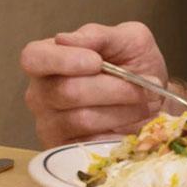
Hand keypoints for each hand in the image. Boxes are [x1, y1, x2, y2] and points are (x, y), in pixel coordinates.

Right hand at [20, 21, 170, 146]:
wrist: (153, 101)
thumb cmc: (135, 65)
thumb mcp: (127, 39)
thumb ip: (98, 36)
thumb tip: (64, 38)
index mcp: (47, 58)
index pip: (34, 58)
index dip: (62, 60)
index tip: (97, 61)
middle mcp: (40, 92)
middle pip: (65, 91)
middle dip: (112, 88)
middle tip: (145, 84)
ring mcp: (49, 125)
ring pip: (82, 119)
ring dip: (122, 110)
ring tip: (144, 102)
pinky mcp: (65, 151)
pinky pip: (90, 144)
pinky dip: (118, 132)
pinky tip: (132, 124)